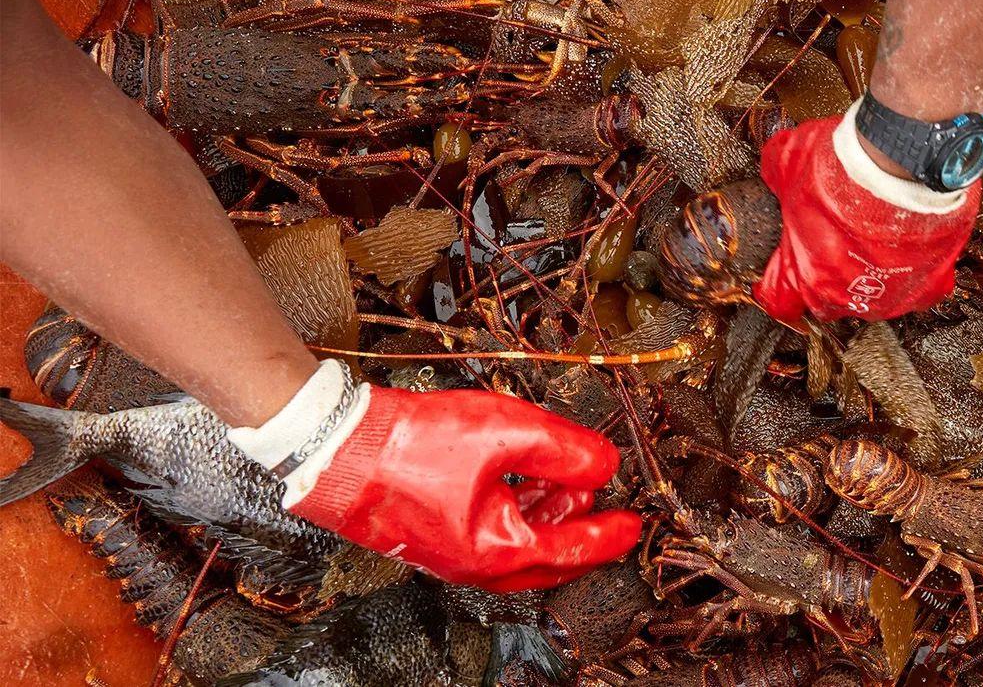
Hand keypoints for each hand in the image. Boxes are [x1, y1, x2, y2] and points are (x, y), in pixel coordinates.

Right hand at [233, 369, 639, 591]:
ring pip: (518, 545)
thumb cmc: (411, 444)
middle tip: (604, 505)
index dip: (609, 535)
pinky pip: (490, 533)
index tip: (634, 525)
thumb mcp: (506, 432)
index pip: (573, 551)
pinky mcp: (431, 535)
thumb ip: (564, 450)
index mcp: (498, 551)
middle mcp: (474, 565)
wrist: (335, 447)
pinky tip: (520, 479)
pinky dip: (516, 510)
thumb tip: (605, 466)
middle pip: (547, 558)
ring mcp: (449, 554)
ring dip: (548, 514)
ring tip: (566, 481)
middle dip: (580, 529)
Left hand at [753, 106, 979, 323]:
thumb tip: (772, 167)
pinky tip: (910, 252)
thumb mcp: (789, 162)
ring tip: (875, 243)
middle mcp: (846, 296)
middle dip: (827, 276)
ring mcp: (889, 296)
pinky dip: (914, 274)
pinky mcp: (926, 287)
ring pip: (874, 299)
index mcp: (806, 277)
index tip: (784, 266)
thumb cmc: (845, 169)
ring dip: (871, 276)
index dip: (778, 281)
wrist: (901, 162)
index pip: (779, 300)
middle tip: (834, 244)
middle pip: (828, 302)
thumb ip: (776, 174)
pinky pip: (917, 291)